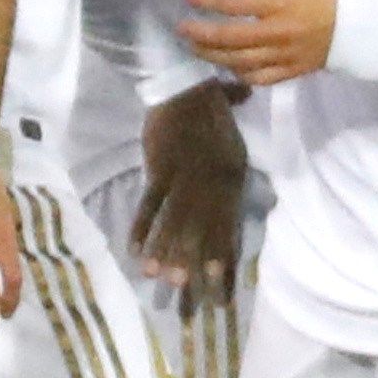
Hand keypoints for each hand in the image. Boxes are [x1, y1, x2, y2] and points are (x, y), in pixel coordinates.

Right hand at [134, 83, 248, 288]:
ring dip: (165, 251)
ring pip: (176, 222)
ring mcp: (186, 176)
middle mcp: (213, 183)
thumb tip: (242, 190)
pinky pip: (151, 203)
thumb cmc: (211, 110)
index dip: (222, 256)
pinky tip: (135, 248)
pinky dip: (143, 225)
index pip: (228, 225)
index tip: (219, 286)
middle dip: (193, 263)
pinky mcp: (161, 168)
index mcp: (233, 179)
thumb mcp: (234, 141)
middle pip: (202, 231)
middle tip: (186, 292)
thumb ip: (234, 167)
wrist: (186, 85)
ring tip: (158, 278)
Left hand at [184, 0, 339, 87]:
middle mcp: (277, 32)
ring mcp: (284, 55)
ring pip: (241, 61)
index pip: (233, 4)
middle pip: (230, 38)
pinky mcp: (292, 71)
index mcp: (278, 3)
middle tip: (181, 29)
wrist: (361, 20)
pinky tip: (229, 67)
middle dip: (201, 34)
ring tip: (196, 47)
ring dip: (214, 55)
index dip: (207, 1)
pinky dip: (241, 75)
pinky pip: (261, 79)